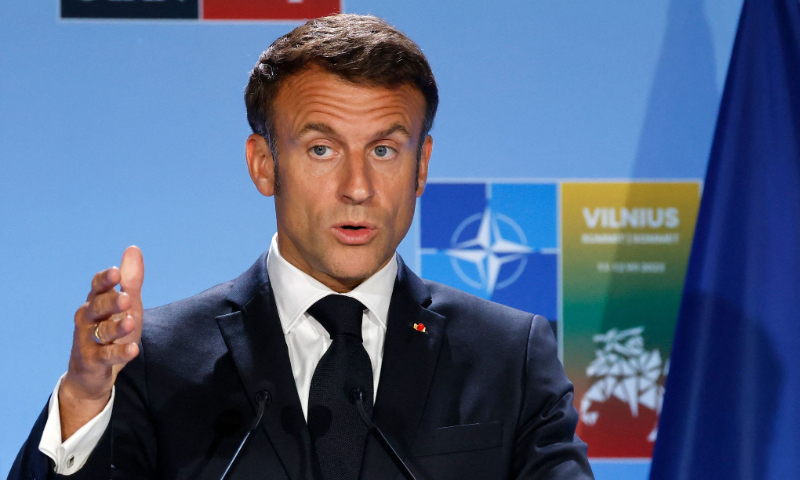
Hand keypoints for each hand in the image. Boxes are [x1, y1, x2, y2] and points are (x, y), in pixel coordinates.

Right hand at [58, 246, 144, 439]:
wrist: (92, 374)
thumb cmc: (111, 332)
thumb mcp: (126, 305)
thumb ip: (131, 280)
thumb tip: (133, 248)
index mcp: (95, 302)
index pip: (97, 287)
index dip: (105, 280)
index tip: (116, 272)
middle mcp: (87, 319)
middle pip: (98, 307)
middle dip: (111, 302)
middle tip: (127, 298)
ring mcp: (87, 341)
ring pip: (101, 331)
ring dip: (116, 327)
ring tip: (131, 321)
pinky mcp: (92, 362)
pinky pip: (106, 356)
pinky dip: (119, 352)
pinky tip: (132, 349)